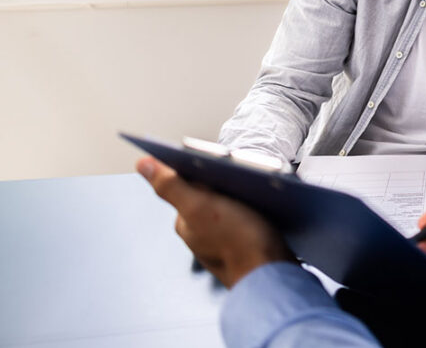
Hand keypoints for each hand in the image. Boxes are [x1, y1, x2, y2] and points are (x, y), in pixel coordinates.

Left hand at [136, 157, 293, 287]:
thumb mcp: (200, 207)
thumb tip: (143, 165)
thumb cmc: (238, 243)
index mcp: (186, 222)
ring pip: (230, 205)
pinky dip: (254, 209)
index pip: (189, 183)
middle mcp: (200, 233)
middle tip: (244, 175)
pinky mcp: (245, 245)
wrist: (271, 275)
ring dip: (243, 194)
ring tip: (257, 190)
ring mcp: (223, 240)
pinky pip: (246, 218)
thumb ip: (171, 185)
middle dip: (226, 181)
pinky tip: (265, 208)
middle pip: (211, 193)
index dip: (205, 167)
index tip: (223, 161)